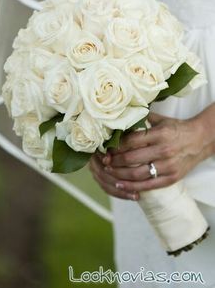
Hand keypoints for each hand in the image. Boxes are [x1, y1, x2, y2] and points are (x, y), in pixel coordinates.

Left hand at [89, 110, 214, 199]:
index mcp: (160, 134)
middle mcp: (164, 150)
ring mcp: (168, 166)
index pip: (131, 141)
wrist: (201, 140)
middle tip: (104, 161)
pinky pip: (149, 185)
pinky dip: (132, 186)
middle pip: (131, 159)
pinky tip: (121, 185)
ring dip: (119, 174)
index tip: (107, 148)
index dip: (116, 146)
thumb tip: (120, 119)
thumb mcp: (161, 120)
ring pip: (137, 174)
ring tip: (109, 172)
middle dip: (114, 161)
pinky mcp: (172, 178)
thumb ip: (142, 120)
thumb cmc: (178, 129)